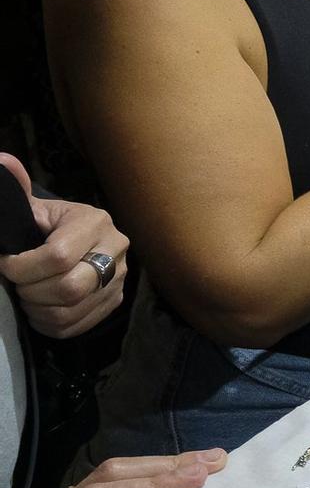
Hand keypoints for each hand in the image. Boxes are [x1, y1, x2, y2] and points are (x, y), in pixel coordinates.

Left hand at [0, 154, 126, 338]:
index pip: (58, 255)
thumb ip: (18, 190)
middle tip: (18, 283)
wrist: (74, 242)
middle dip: (31, 290)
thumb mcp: (33, 208)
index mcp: (95, 222)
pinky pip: (77, 326)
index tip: (6, 263)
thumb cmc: (47, 226)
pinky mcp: (114, 301)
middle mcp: (116, 249)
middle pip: (69, 287)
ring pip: (71, 310)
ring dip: (38, 309)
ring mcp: (119, 278)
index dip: (22, 267)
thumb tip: (1, 161)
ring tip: (29, 295)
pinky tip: (41, 308)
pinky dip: (50, 323)